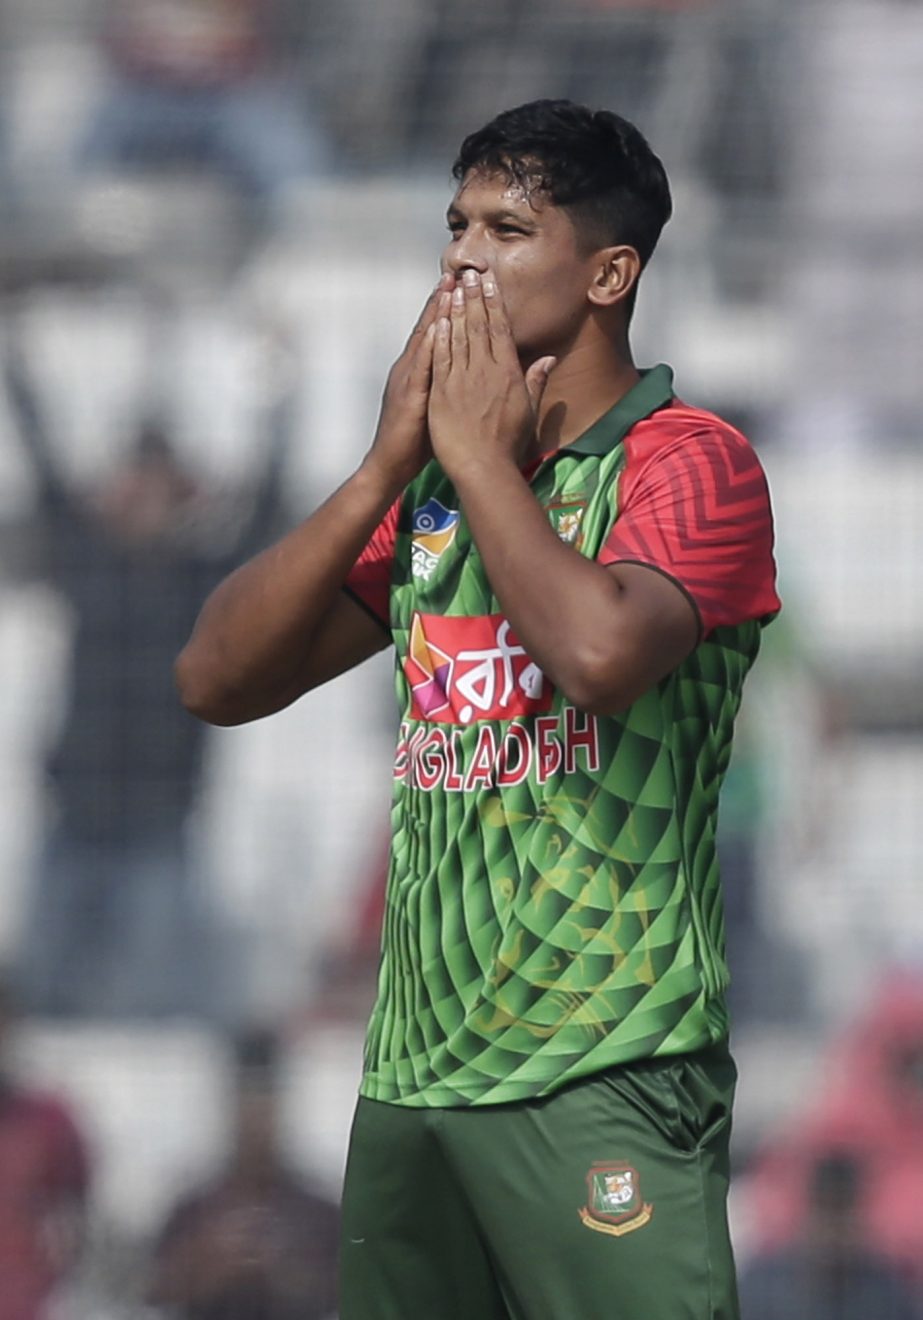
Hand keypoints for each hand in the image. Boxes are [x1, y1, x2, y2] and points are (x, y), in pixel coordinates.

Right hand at [364, 274, 453, 489]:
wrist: (390, 466)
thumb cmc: (416, 442)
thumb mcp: (436, 407)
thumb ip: (449, 386)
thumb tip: (466, 373)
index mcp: (419, 371)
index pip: (436, 333)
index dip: (448, 309)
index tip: (463, 285)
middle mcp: (410, 369)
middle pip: (429, 328)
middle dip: (443, 299)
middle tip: (458, 271)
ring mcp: (407, 380)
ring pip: (425, 340)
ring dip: (437, 313)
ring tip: (449, 286)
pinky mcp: (409, 395)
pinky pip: (421, 367)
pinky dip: (430, 345)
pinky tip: (439, 327)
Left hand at [428, 269, 554, 479]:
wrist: (483, 467)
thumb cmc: (507, 444)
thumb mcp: (528, 411)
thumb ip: (536, 381)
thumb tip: (548, 360)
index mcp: (508, 373)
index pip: (500, 329)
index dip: (494, 303)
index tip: (490, 282)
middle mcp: (486, 371)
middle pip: (479, 326)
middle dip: (474, 297)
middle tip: (469, 273)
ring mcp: (462, 380)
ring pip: (459, 337)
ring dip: (456, 309)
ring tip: (453, 286)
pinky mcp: (442, 391)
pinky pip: (441, 357)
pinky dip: (440, 336)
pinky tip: (438, 318)